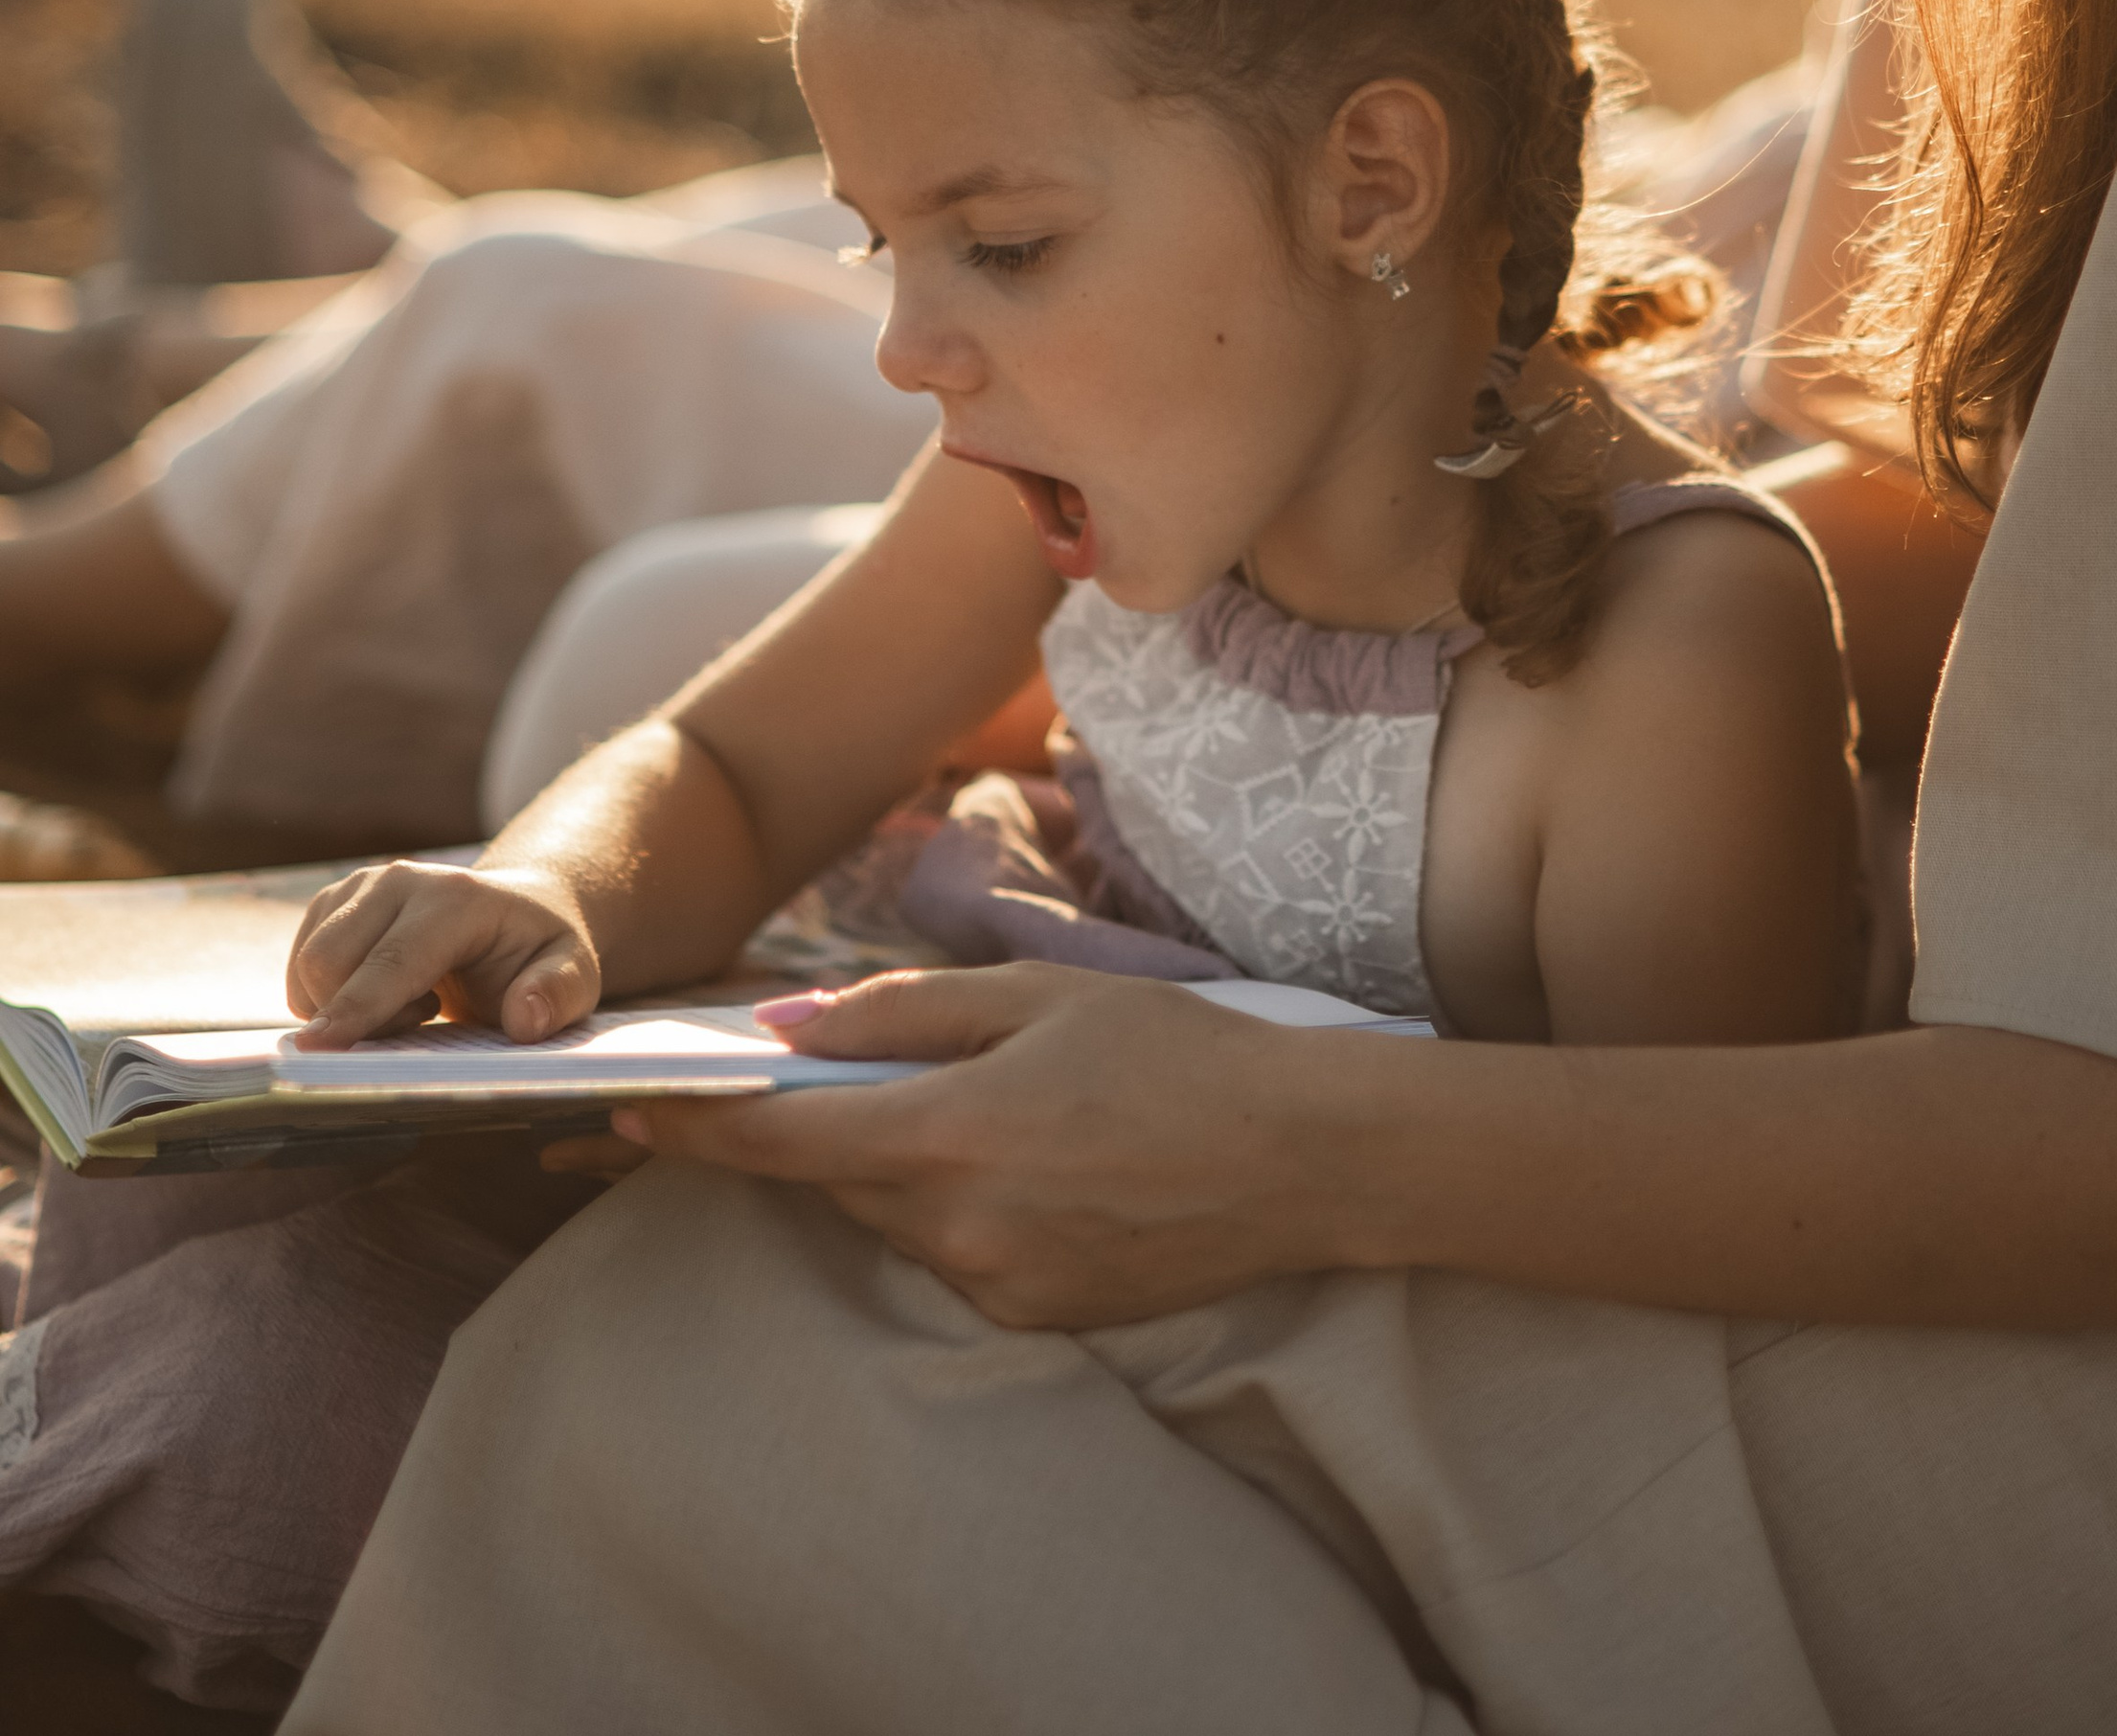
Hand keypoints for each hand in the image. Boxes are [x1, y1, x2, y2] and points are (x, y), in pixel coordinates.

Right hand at [286, 858, 603, 1046]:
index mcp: (457, 898)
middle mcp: (400, 880)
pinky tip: (382, 991)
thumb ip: (557, 994)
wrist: (515, 914)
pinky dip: (327, 997)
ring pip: (308, 965)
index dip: (355, 1008)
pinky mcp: (333, 901)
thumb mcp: (574, 974)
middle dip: (356, 1018)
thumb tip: (525, 1020)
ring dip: (342, 1009)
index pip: (393, 961)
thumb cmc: (539, 954)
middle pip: (331, 963)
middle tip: (422, 1020)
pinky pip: (299, 967)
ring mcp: (361, 885)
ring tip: (412, 1005)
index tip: (316, 1050)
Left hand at [608, 964, 1371, 1326]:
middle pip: (833, 1179)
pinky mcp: (1036, 1318)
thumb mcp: (1037, 995)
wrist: (1301, 1158)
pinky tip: (1032, 1158)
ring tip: (962, 1101)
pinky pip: (956, 1255)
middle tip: (774, 1076)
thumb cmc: (1174, 1052)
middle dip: (800, 1129)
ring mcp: (997, 1287)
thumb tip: (789, 1029)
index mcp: (949, 1136)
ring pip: (895, 1217)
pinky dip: (957, 1205)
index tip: (619, 1108)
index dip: (691, 1125)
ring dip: (891, 1163)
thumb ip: (903, 1012)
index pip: (779, 1141)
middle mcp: (958, 1230)